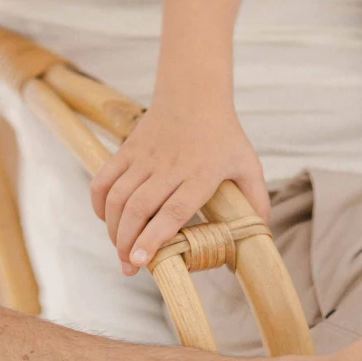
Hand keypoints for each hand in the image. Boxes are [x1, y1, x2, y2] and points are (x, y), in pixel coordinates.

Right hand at [90, 98, 270, 273]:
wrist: (194, 93)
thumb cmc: (224, 133)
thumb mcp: (248, 164)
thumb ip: (257, 200)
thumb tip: (263, 233)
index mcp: (200, 174)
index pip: (173, 211)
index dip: (154, 238)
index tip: (141, 260)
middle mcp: (169, 167)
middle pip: (139, 209)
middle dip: (127, 243)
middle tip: (129, 267)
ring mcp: (145, 157)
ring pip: (118, 197)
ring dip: (113, 228)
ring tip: (120, 250)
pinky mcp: (128, 149)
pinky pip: (104, 178)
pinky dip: (98, 202)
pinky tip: (106, 218)